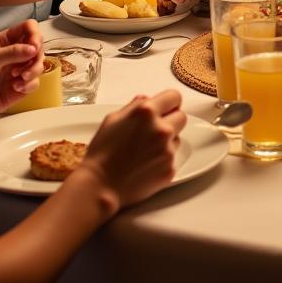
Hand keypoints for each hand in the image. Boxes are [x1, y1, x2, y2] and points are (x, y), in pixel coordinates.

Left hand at [0, 20, 42, 127]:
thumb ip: (12, 52)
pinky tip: (16, 88)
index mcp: (4, 42)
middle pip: (37, 47)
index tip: (33, 46)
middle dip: (36, 57)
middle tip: (25, 67)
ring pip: (38, 65)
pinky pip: (34, 83)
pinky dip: (29, 85)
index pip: (28, 28)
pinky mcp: (19, 87)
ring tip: (19, 79)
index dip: (34, 34)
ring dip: (33, 72)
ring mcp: (16, 71)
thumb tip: (34, 48)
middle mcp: (12, 55)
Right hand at [76, 91, 187, 209]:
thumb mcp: (112, 119)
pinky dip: (163, 159)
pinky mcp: (170, 168)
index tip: (165, 108)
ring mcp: (168, 150)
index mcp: (146, 112)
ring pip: (177, 138)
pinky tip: (146, 163)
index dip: (169, 102)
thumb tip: (148, 100)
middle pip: (181, 117)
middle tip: (154, 130)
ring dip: (167, 140)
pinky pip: (173, 157)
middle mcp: (161, 129)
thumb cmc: (102, 153)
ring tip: (145, 150)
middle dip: (170, 120)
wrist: (100, 185)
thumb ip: (134, 106)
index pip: (174, 97)